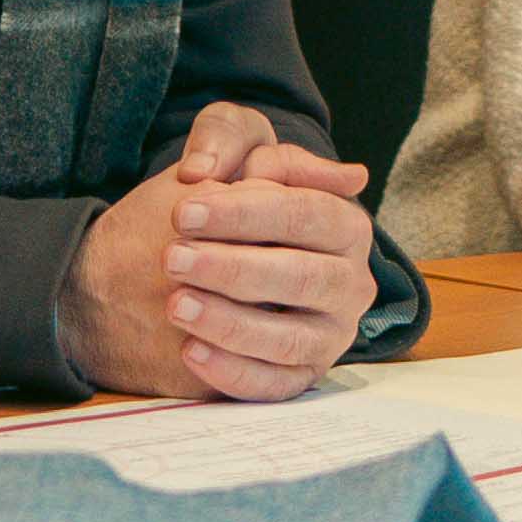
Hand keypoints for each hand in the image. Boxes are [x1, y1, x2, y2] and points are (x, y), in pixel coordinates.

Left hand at [60, 99, 381, 399]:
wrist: (195, 261)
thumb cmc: (222, 200)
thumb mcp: (228, 149)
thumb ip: (226, 135)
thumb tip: (216, 168)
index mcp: (345, 224)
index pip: (306, 214)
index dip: (245, 213)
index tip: (183, 212)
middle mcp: (349, 283)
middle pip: (303, 277)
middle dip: (233, 268)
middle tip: (172, 259)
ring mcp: (329, 336)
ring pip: (289, 338)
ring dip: (230, 324)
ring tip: (176, 306)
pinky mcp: (300, 376)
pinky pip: (274, 385)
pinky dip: (232, 371)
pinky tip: (189, 351)